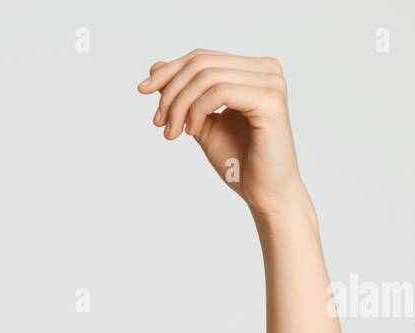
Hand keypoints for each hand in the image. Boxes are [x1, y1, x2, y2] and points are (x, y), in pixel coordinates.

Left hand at [137, 49, 305, 215]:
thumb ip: (183, 94)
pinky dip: (197, 111)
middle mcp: (265, 69)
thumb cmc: (238, 161)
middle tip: (159, 123)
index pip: (202, 57)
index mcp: (252, 70)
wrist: (264, 193)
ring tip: (173, 132)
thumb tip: (156, 66)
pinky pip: (220, 92)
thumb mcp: (200, 121)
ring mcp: (271, 82)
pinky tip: (192, 131)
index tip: (143, 90)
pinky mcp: (270, 100)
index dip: (169, 71)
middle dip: (171, 92)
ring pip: (207, 76)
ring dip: (180, 105)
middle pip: (202, 63)